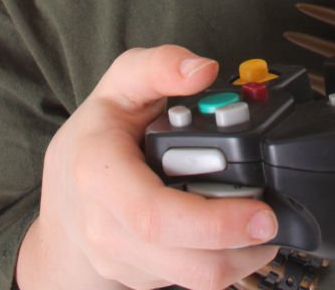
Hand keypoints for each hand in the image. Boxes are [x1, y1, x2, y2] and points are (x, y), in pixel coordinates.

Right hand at [17, 45, 277, 289]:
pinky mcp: (136, 280)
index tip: (260, 209)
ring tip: (260, 231)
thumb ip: (160, 66)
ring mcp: (119, 260)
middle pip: (184, 260)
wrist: (63, 199)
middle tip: (271, 223)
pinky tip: (231, 237)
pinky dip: (217, 263)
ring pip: (191, 280)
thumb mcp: (120, 84)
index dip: (214, 221)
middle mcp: (104, 225)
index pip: (156, 215)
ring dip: (237, 261)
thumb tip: (203, 69)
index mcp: (98, 173)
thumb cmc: (94, 136)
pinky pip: (185, 282)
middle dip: (239, 247)